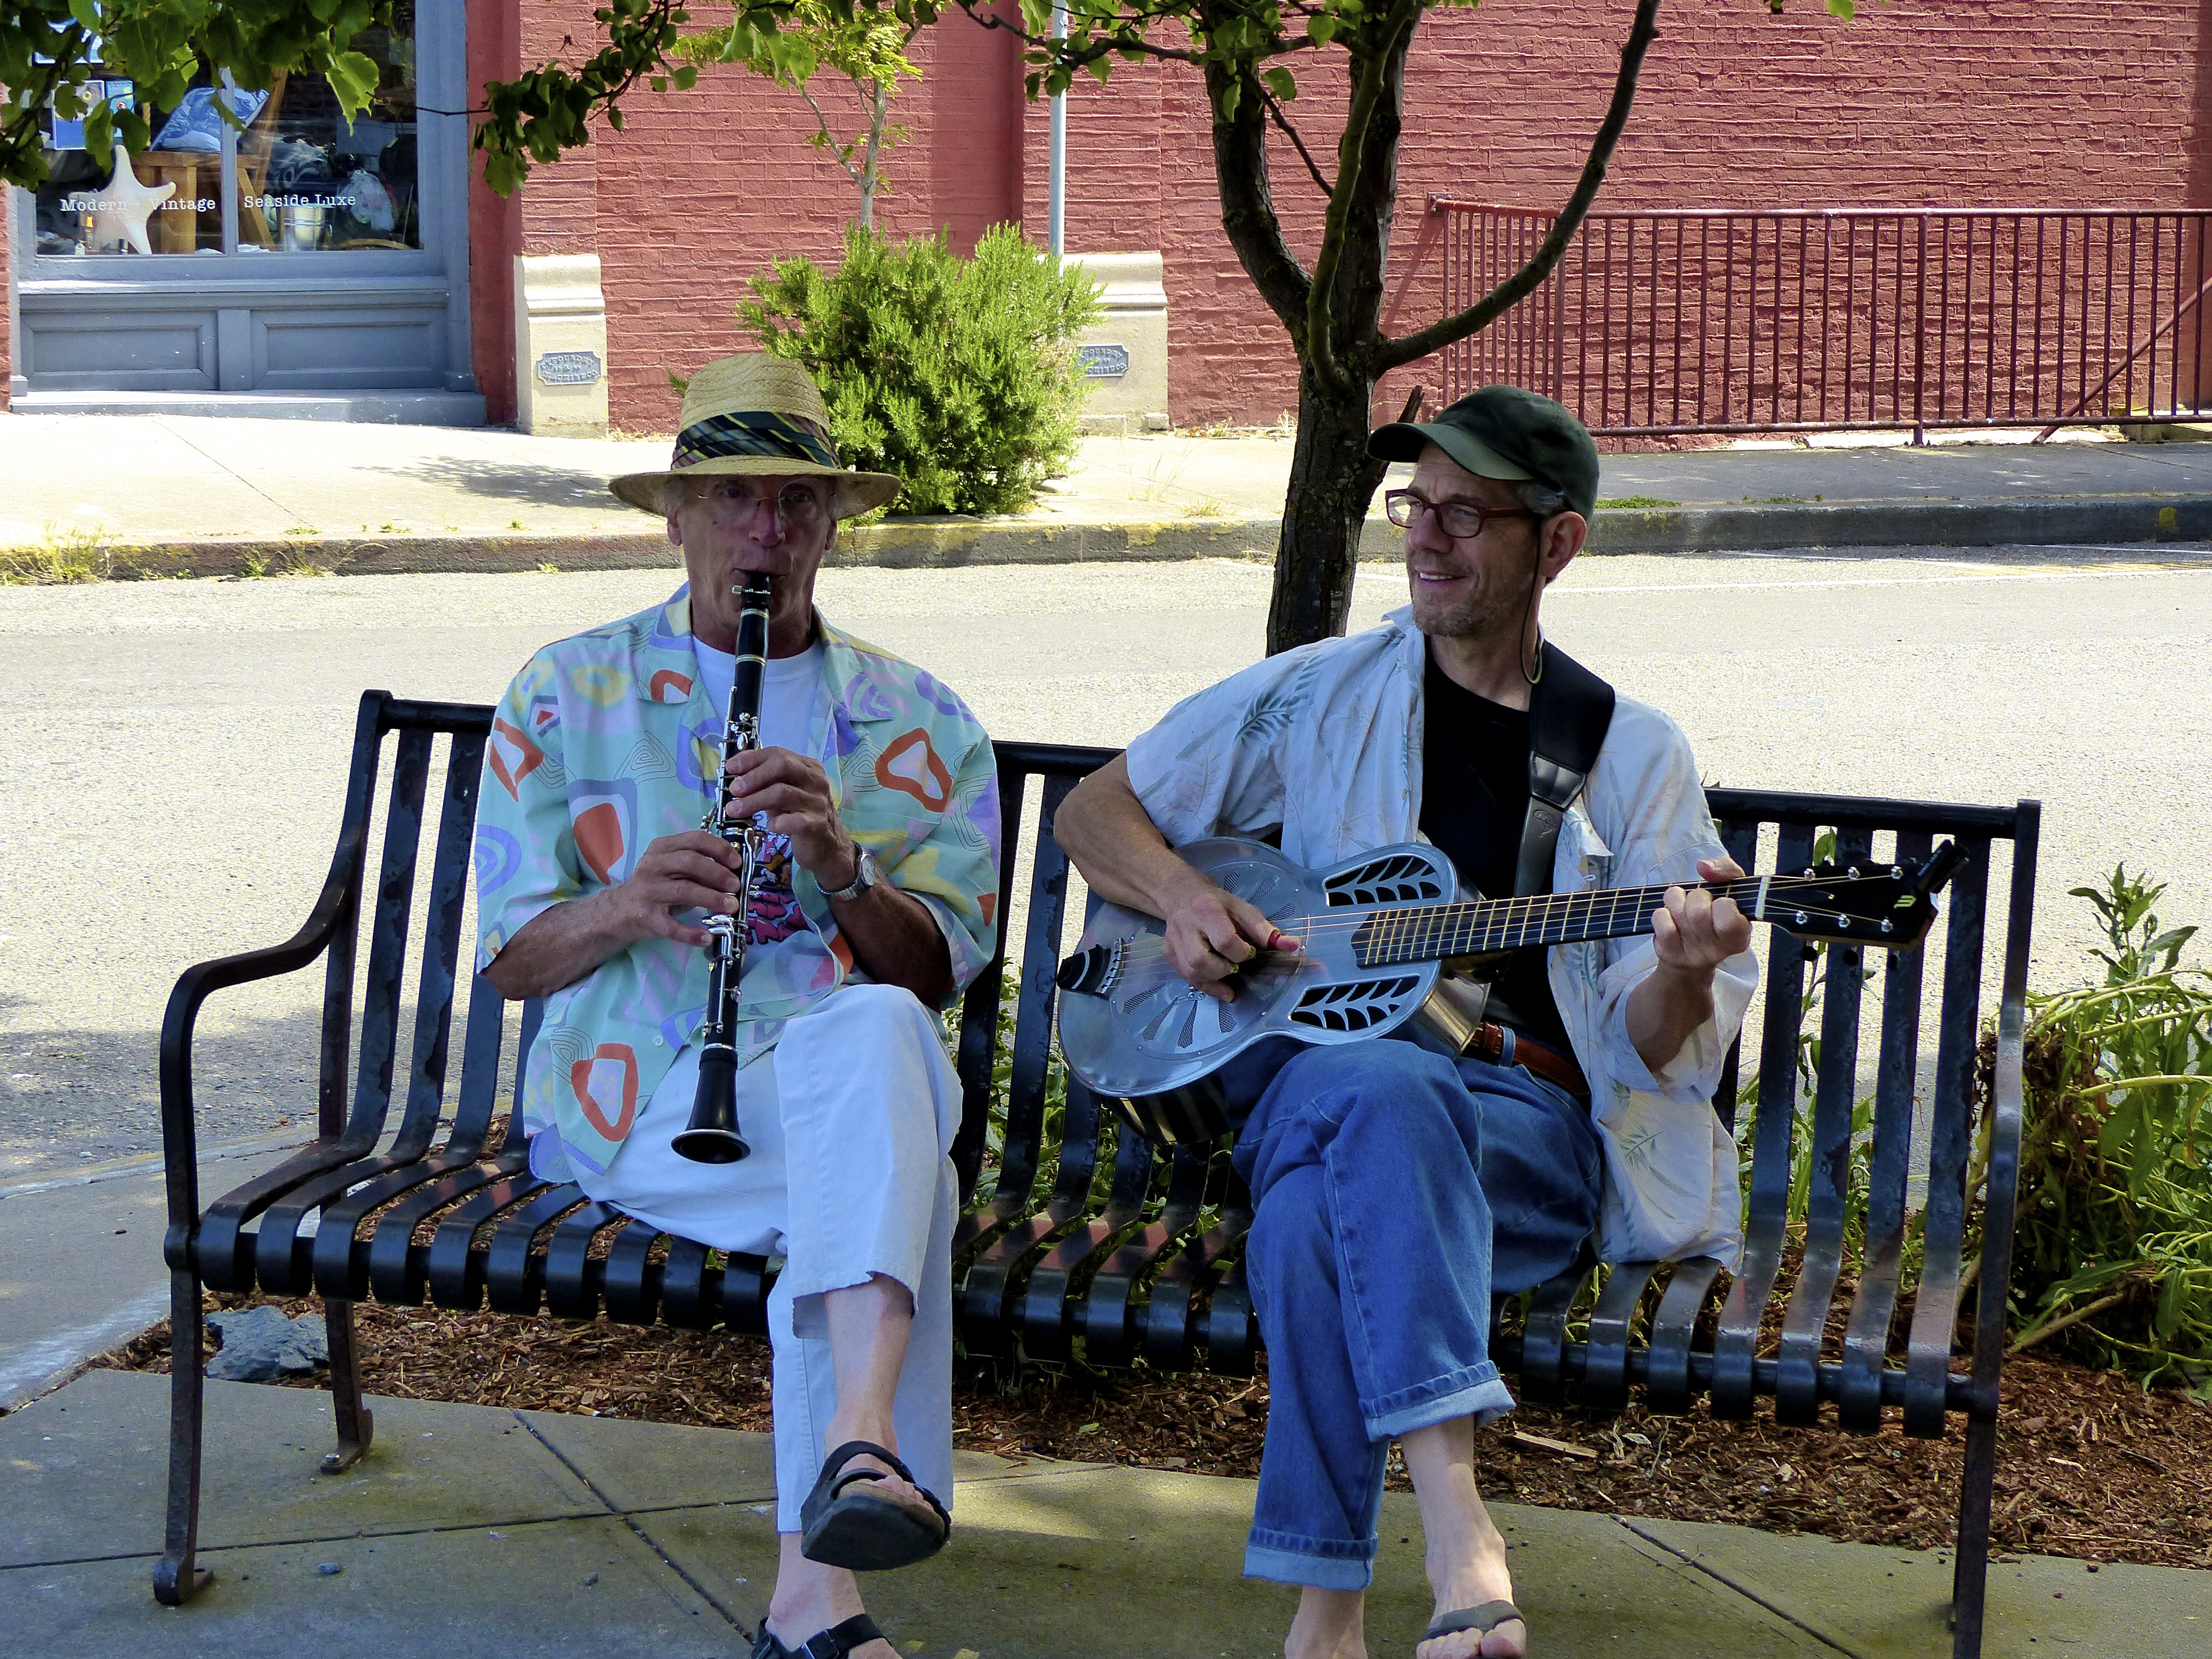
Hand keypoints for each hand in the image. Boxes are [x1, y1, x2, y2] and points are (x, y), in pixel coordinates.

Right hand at [596, 829, 742, 949]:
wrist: (619, 912)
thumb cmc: (656, 887)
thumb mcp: (673, 871)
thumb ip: (698, 869)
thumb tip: (734, 875)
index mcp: (661, 848)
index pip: (694, 840)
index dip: (719, 849)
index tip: (737, 862)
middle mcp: (652, 865)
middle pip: (689, 862)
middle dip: (717, 873)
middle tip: (736, 886)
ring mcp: (647, 891)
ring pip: (683, 890)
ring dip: (711, 898)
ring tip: (731, 907)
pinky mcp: (645, 917)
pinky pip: (671, 926)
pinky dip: (691, 933)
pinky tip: (708, 937)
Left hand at [723, 746, 857, 885]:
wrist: (827, 846)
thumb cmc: (799, 815)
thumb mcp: (782, 794)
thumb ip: (764, 782)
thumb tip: (734, 775)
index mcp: (808, 767)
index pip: (777, 753)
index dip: (751, 759)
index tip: (730, 768)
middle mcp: (816, 780)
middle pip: (782, 765)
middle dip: (752, 776)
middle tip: (734, 789)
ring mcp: (818, 802)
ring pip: (781, 792)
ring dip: (753, 801)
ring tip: (734, 810)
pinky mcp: (817, 825)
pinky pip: (791, 821)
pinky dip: (775, 823)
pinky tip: (769, 826)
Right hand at [1160, 876, 1299, 1002]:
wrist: (1182, 895)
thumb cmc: (1218, 903)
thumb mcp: (1243, 909)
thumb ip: (1265, 929)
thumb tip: (1292, 945)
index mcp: (1207, 910)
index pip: (1224, 941)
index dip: (1241, 953)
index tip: (1249, 952)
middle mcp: (1185, 926)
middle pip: (1200, 960)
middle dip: (1224, 970)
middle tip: (1236, 966)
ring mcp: (1173, 941)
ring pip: (1191, 972)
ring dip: (1215, 981)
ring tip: (1229, 974)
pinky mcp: (1168, 953)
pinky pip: (1186, 977)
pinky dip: (1206, 987)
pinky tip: (1222, 989)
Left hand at [1650, 854, 1753, 991]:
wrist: (1693, 950)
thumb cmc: (1715, 913)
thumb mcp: (1730, 888)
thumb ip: (1726, 870)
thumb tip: (1704, 866)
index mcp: (1740, 934)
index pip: (1729, 917)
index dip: (1723, 902)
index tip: (1722, 902)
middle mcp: (1719, 950)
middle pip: (1698, 912)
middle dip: (1696, 897)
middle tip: (1700, 903)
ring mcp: (1693, 955)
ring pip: (1678, 912)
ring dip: (1677, 901)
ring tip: (1684, 908)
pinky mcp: (1671, 954)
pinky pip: (1661, 920)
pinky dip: (1662, 912)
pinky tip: (1670, 918)